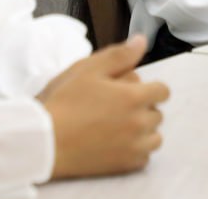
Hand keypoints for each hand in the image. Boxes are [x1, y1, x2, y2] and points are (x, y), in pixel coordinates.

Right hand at [41, 34, 169, 177]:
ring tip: (117, 125)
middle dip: (142, 107)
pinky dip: (135, 150)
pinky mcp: (125, 166)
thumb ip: (119, 55)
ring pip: (154, 136)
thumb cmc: (64, 103)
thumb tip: (141, 41)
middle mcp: (140, 123)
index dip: (149, 87)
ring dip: (143, 130)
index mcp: (134, 97)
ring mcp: (134, 147)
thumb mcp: (88, 69)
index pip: (163, 91)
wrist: (45, 141)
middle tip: (115, 106)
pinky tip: (116, 143)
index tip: (131, 90)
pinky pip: (144, 157)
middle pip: (157, 113)